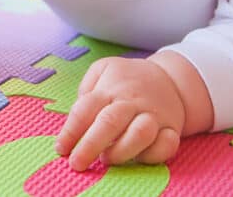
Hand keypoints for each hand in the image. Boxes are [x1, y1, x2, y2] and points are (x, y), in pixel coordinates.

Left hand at [56, 57, 185, 170]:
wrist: (171, 78)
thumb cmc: (128, 80)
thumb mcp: (103, 69)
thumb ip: (86, 88)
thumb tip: (78, 117)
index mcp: (110, 88)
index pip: (85, 109)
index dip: (70, 132)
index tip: (61, 149)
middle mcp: (131, 101)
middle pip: (109, 122)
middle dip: (90, 145)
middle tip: (76, 163)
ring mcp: (153, 115)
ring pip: (140, 134)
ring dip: (121, 151)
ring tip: (108, 159)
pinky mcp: (172, 128)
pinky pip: (167, 144)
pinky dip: (154, 154)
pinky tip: (140, 157)